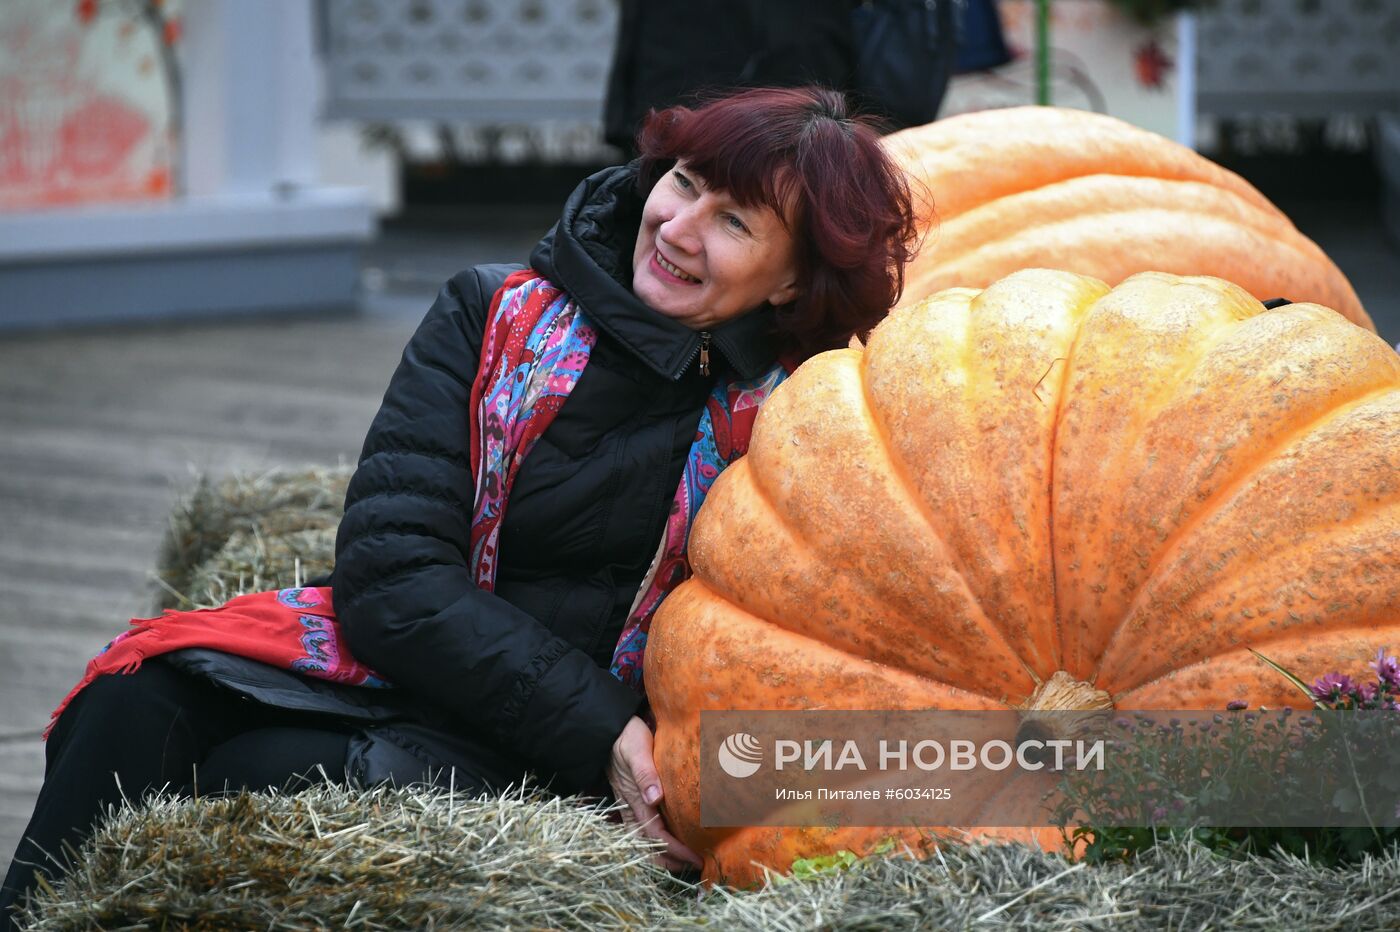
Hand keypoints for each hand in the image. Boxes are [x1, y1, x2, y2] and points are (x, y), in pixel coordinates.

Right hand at [606, 715, 702, 872]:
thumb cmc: (625, 735)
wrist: (608, 726)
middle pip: (648, 844)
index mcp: (634, 798)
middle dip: (669, 859)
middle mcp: (631, 805)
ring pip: (643, 838)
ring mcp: (629, 802)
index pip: (656, 834)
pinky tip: (668, 836)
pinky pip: (642, 825)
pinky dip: (655, 838)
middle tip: (693, 867)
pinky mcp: (631, 796)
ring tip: (682, 861)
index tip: (696, 858)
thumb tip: (655, 798)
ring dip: (662, 852)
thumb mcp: (636, 750)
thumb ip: (645, 773)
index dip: (676, 849)